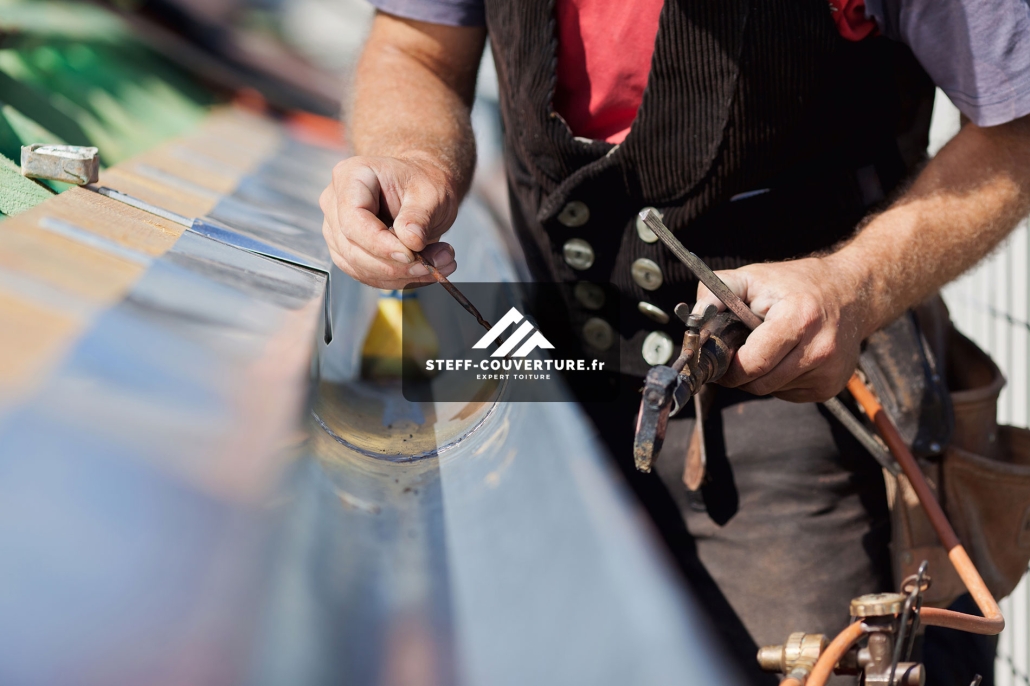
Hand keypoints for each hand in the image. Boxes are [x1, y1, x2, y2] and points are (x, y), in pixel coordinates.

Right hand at [320, 155, 458, 288]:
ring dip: (399, 275)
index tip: (411, 255)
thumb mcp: (430, 192)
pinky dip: (397, 279)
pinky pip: (367, 274)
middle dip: (394, 265)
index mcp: (351, 176)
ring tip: (438, 267)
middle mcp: (335, 203)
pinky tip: (424, 272)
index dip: (380, 244)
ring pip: (359, 266)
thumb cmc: (422, 182)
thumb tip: (411, 242)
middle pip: (353, 248)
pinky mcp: (347, 251)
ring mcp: (337, 229)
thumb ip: (419, 216)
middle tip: (432, 266)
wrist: (421, 188)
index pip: (353, 219)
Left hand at [693, 256, 873, 402]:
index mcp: (799, 319)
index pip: (752, 364)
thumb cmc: (796, 284)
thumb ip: (716, 292)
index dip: (729, 366)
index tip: (719, 357)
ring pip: (772, 392)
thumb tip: (694, 319)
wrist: (852, 293)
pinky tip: (786, 357)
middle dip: (740, 374)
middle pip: (760, 384)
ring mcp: (829, 371)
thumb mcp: (754, 277)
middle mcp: (819, 348)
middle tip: (735, 355)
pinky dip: (778, 381)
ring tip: (766, 349)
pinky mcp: (832, 386)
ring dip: (759, 377)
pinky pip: (788, 394)